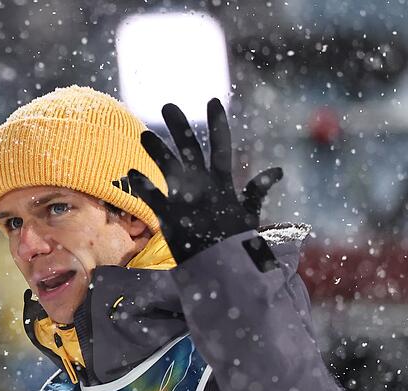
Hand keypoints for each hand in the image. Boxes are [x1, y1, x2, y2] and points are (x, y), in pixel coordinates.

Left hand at [127, 98, 281, 262]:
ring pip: (170, 168)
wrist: (228, 273)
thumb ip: (257, 192)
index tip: (213, 100)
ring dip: (157, 150)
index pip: (222, 146)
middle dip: (180, 126)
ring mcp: (187, 202)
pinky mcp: (171, 219)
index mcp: (224, 184)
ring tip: (143, 134)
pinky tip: (130, 173)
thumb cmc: (238, 245)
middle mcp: (205, 187)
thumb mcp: (250, 216)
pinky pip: (153, 198)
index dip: (218, 122)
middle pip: (191, 149)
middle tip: (167, 105)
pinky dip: (143, 186)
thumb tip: (277, 171)